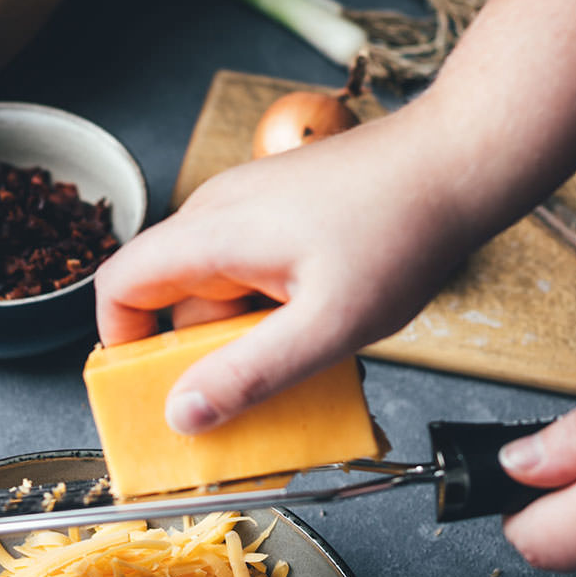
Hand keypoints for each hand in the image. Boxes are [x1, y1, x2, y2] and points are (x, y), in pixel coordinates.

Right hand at [95, 101, 473, 433]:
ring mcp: (252, 205)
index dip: (121, 344)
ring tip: (306, 354)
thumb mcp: (326, 326)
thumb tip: (182, 414)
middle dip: (202, 352)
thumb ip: (249, 374)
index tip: (154, 390)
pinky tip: (323, 321)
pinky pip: (253, 269)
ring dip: (246, 332)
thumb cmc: (401, 231)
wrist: (457, 162)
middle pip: (172, 295)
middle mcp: (220, 211)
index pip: (118, 286)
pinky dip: (273, 306)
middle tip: (250, 393)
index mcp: (213, 232)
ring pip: (219, 286)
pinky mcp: (284, 208)